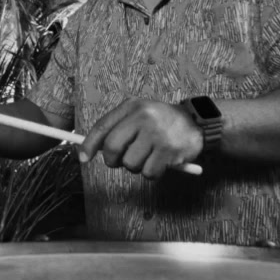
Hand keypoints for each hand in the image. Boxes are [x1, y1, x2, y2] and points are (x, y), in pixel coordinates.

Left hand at [79, 99, 203, 179]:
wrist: (197, 123)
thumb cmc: (162, 122)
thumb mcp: (140, 114)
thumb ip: (119, 127)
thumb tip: (93, 149)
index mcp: (133, 106)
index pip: (103, 126)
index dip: (89, 144)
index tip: (82, 157)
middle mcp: (144, 117)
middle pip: (112, 147)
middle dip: (113, 160)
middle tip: (121, 162)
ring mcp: (157, 134)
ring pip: (130, 164)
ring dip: (137, 167)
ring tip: (149, 156)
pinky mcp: (169, 151)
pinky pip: (148, 173)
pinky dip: (152, 173)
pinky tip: (161, 162)